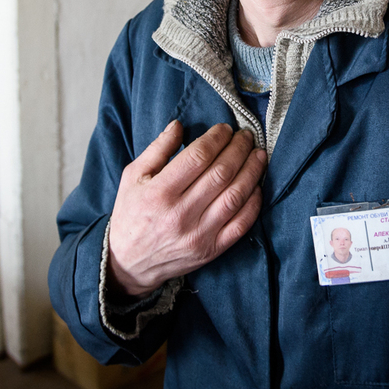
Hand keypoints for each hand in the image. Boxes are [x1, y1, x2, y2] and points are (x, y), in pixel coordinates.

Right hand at [106, 121, 267, 297]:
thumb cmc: (131, 214)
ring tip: (258, 155)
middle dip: (239, 149)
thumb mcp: (132, 177)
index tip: (225, 129)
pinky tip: (257, 187)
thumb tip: (178, 125)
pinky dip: (253, 203)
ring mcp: (199, 234)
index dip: (216, 138)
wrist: (129, 263)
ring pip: (235, 196)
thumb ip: (156, 149)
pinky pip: (241, 224)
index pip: (198, 157)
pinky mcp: (211, 250)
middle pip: (221, 173)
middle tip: (246, 137)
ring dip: (252, 172)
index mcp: (160, 192)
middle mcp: (181, 214)